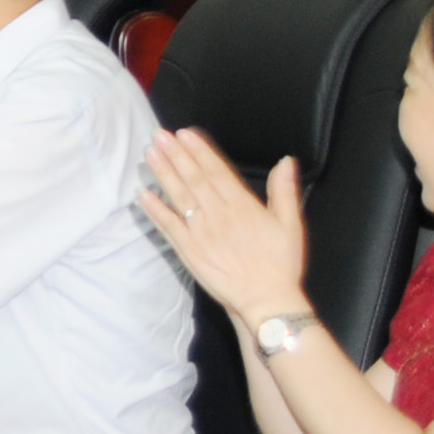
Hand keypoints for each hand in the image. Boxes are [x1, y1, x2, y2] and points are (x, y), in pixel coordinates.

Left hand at [143, 130, 310, 321]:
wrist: (267, 299)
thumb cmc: (281, 264)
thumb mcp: (291, 224)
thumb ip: (284, 191)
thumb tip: (285, 162)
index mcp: (243, 206)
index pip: (216, 172)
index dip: (199, 151)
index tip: (185, 134)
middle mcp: (219, 215)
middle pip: (194, 179)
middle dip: (176, 155)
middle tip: (159, 135)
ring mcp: (201, 233)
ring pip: (179, 197)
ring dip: (163, 174)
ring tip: (150, 153)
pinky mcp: (189, 250)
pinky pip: (168, 226)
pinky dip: (155, 209)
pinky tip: (142, 194)